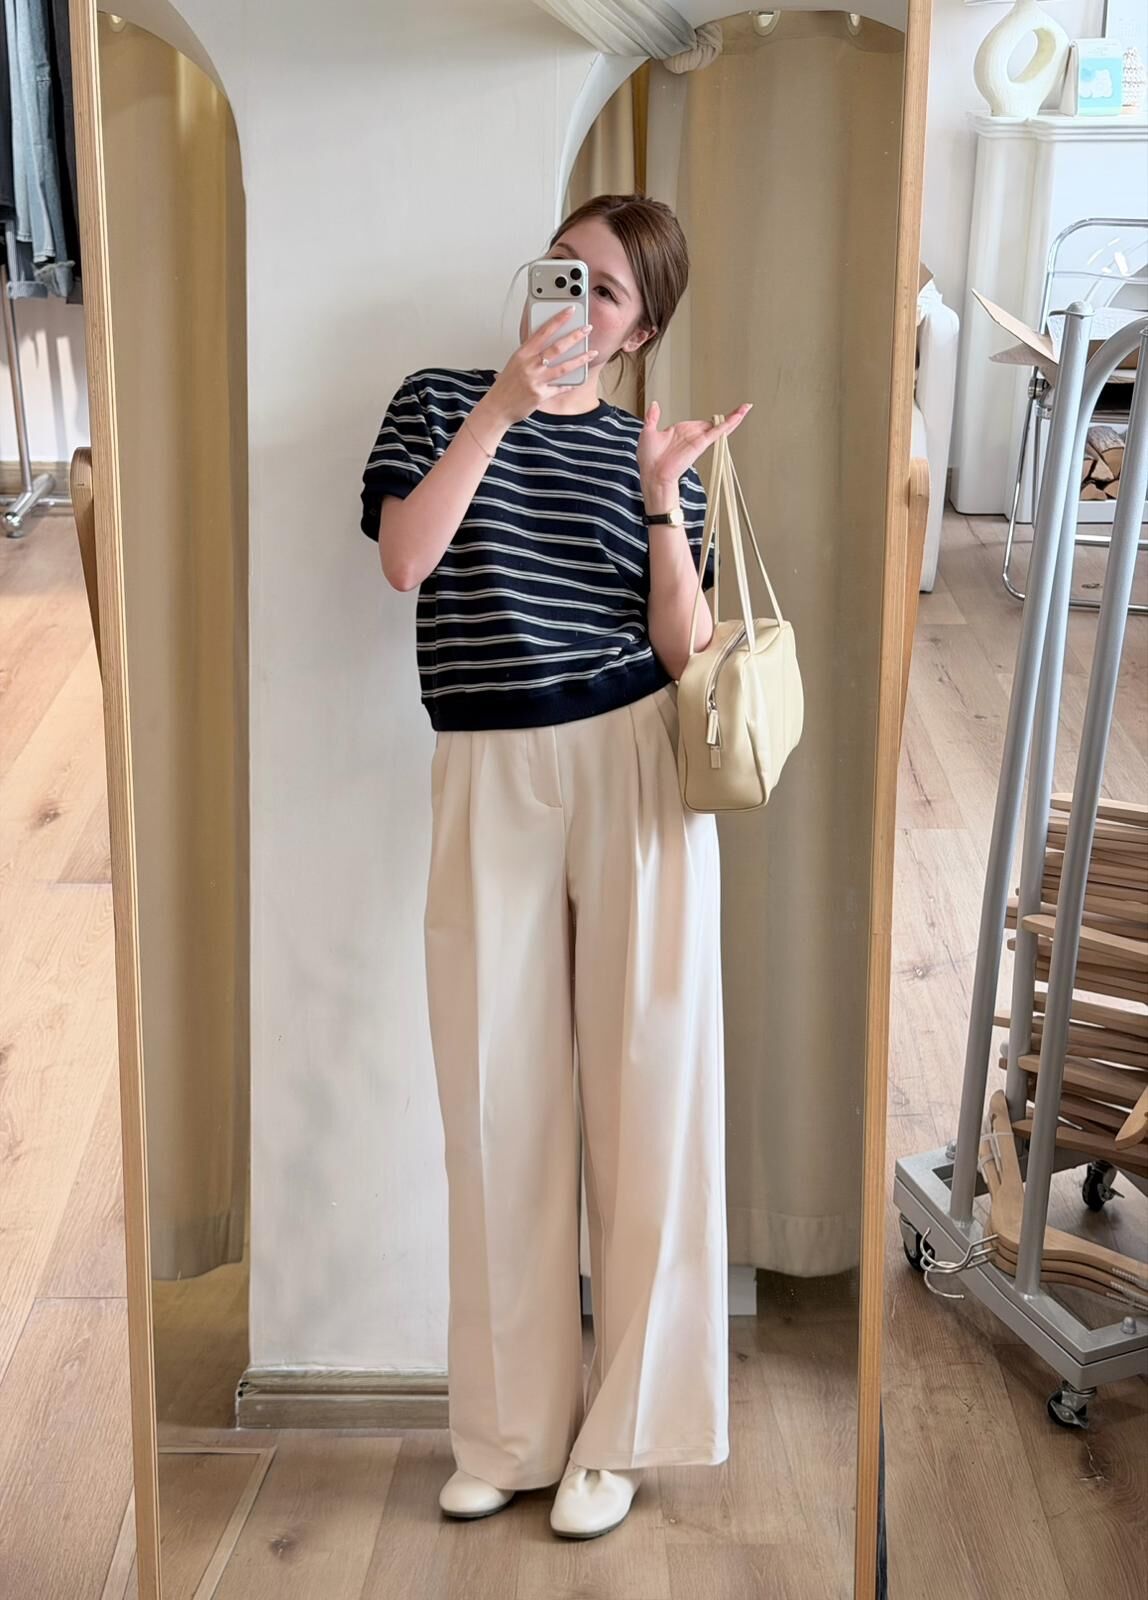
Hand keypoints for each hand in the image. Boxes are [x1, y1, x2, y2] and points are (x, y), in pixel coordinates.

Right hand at [479, 307, 597, 428]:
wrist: (497, 407)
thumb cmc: (505, 385)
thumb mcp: (515, 363)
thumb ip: (531, 353)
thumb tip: (547, 344)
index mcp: (522, 353)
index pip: (543, 331)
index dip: (558, 320)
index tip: (570, 311)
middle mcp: (530, 365)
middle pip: (557, 347)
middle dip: (575, 336)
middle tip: (587, 328)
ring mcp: (536, 380)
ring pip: (563, 367)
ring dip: (580, 359)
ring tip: (592, 353)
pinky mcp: (540, 395)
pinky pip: (560, 388)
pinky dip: (569, 384)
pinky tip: (577, 380)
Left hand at [638, 400, 751, 499]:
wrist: (653, 474)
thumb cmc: (650, 459)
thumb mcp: (648, 431)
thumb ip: (653, 417)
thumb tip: (655, 404)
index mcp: (681, 432)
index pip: (699, 424)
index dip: (709, 421)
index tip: (719, 417)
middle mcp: (692, 436)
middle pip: (713, 424)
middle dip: (726, 417)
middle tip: (741, 409)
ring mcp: (698, 440)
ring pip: (719, 426)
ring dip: (733, 417)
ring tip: (745, 409)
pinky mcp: (702, 443)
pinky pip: (718, 431)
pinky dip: (728, 423)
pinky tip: (738, 416)